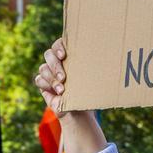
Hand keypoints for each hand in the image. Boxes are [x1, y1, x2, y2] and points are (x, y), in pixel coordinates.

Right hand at [34, 38, 106, 152]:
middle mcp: (58, 61)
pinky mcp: (44, 83)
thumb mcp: (95, 80)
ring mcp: (49, 71)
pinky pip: (39, 80)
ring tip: (62, 90)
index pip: (60, 43)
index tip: (64, 55)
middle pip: (49, 54)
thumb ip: (97, 70)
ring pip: (43, 67)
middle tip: (64, 77)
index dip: (59, 46)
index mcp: (70, 55)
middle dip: (55, 65)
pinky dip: (46, 85)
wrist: (81, 109)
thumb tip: (113, 61)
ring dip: (51, 78)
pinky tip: (56, 93)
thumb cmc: (90, 91)